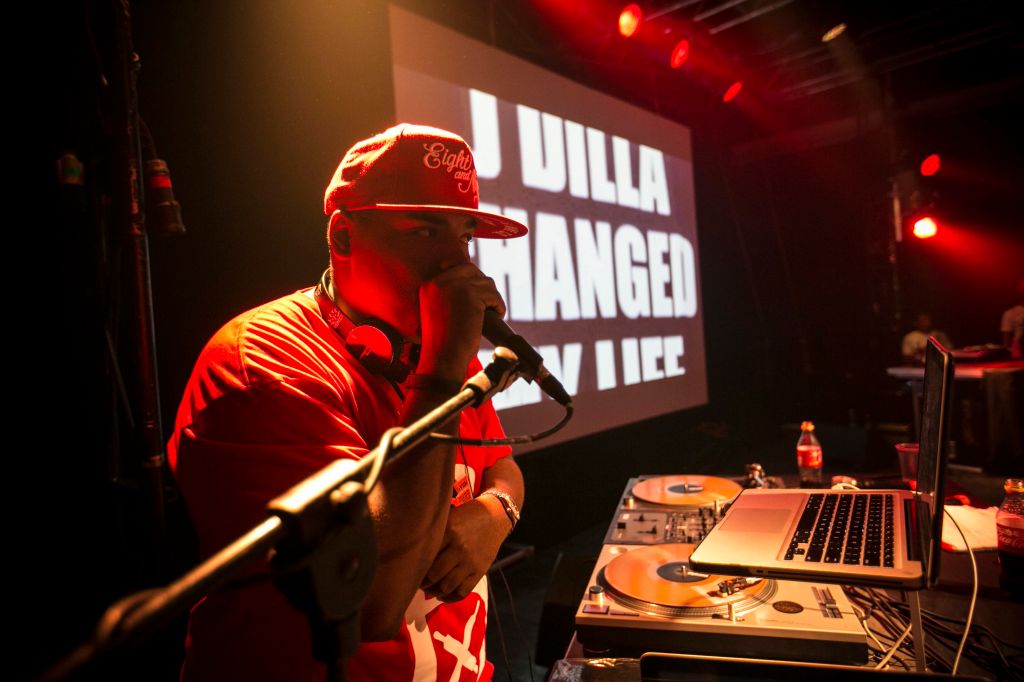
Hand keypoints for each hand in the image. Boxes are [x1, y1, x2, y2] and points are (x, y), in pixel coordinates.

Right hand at [417, 261, 504, 382]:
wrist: (443, 357)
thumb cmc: (444, 341)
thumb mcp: (441, 311)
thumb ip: (451, 294)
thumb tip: (476, 282)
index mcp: (429, 285)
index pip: (457, 267)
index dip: (472, 276)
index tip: (481, 289)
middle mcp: (440, 282)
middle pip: (472, 270)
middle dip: (484, 285)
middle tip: (490, 303)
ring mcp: (455, 287)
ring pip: (486, 283)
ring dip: (493, 298)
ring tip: (492, 313)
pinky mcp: (471, 296)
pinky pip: (494, 295)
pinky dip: (499, 306)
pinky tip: (497, 316)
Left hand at [420, 497, 509, 601]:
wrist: (495, 516)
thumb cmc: (467, 516)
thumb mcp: (449, 518)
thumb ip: (434, 532)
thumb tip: (413, 548)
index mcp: (449, 531)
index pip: (426, 555)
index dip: (415, 566)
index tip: (409, 570)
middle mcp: (459, 547)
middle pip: (434, 574)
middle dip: (423, 582)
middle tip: (417, 582)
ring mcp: (470, 561)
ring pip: (447, 586)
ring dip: (434, 592)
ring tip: (428, 589)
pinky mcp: (480, 571)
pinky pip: (463, 591)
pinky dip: (450, 598)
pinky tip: (443, 595)